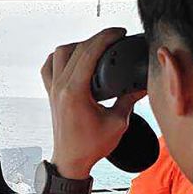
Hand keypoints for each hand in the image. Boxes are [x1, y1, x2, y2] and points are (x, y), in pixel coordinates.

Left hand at [41, 28, 145, 177]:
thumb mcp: (117, 123)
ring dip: (78, 45)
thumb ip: (129, 100)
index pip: (88, 53)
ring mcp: (53, 88)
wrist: (71, 161)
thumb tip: (143, 85)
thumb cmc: (91, 146)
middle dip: (97, 38)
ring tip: (96, 47)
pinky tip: (74, 59)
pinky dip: (60, 57)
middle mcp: (60, 87)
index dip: (105, 37)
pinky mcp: (51, 92)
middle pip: (76, 48)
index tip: (119, 32)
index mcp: (75, 92)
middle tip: (114, 38)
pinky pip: (49, 66)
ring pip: (60, 53)